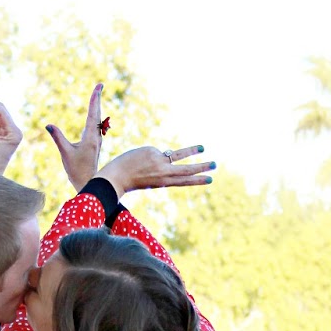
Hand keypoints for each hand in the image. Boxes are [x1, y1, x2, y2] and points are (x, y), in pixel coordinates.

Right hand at [45, 82, 105, 190]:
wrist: (88, 182)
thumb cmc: (76, 170)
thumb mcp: (65, 153)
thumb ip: (58, 138)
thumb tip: (48, 125)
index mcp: (90, 137)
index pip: (93, 114)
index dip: (95, 99)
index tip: (98, 87)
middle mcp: (96, 137)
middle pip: (97, 113)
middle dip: (97, 98)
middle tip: (100, 85)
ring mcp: (96, 140)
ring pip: (97, 119)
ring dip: (96, 105)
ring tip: (97, 94)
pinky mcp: (94, 143)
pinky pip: (96, 125)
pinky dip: (94, 114)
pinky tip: (94, 112)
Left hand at [98, 144, 214, 195]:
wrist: (116, 176)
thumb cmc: (131, 179)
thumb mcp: (149, 177)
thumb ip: (161, 166)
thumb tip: (167, 155)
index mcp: (163, 182)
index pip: (184, 180)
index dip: (197, 180)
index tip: (209, 179)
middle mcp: (163, 173)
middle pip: (186, 169)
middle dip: (201, 167)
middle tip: (215, 165)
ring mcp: (159, 162)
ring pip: (178, 155)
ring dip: (192, 151)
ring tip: (203, 148)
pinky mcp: (153, 152)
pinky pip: (154, 151)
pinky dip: (146, 155)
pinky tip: (138, 159)